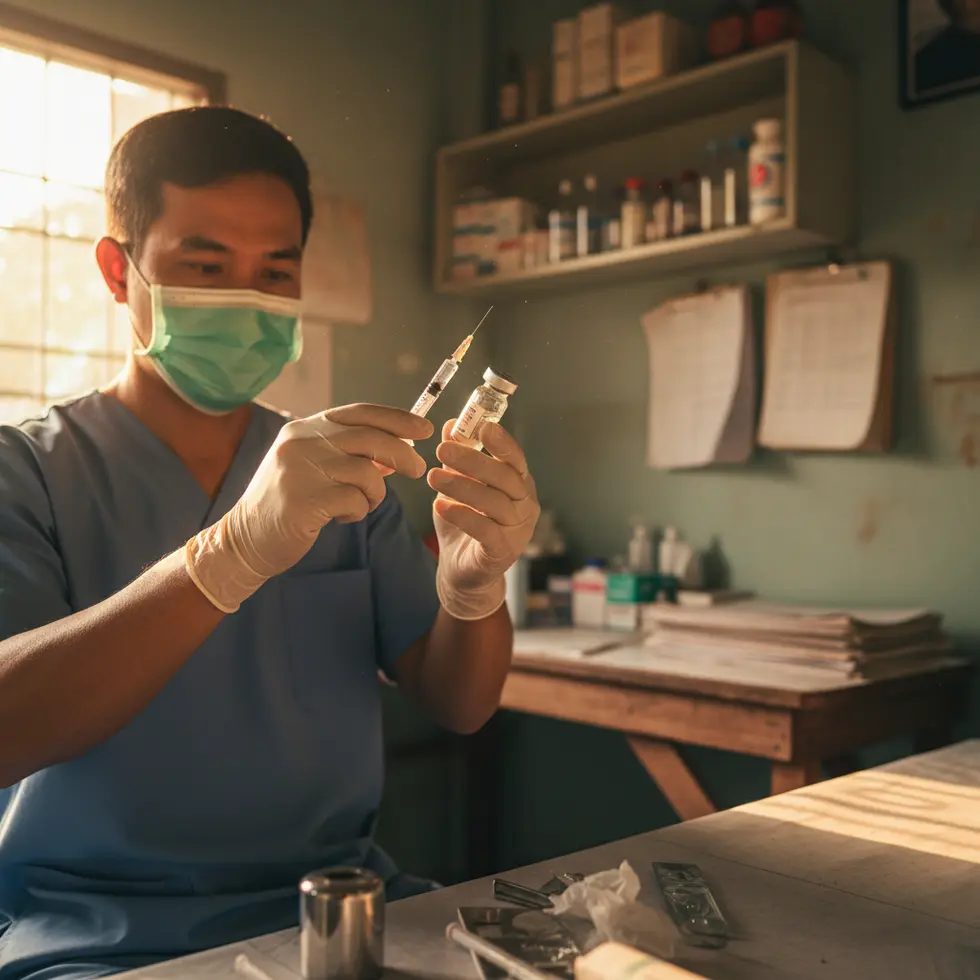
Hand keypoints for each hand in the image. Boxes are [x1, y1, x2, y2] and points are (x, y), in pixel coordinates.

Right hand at [185, 404, 431, 612]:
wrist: (245, 539)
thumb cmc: (287, 503)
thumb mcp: (312, 467)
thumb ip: (346, 454)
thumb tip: (395, 448)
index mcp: (304, 428)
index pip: (359, 413)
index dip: (396, 418)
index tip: (423, 429)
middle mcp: (301, 442)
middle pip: (370, 438)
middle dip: (402, 454)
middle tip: (418, 469)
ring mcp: (300, 470)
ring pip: (366, 472)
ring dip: (374, 493)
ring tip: (361, 505)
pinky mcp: (304, 501)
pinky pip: (354, 501)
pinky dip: (357, 511)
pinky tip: (342, 518)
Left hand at [427, 420, 539, 619]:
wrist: (462, 571)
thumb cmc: (465, 523)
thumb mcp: (458, 485)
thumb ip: (458, 458)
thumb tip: (451, 424)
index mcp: (519, 484)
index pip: (516, 458)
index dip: (502, 442)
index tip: (483, 427)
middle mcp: (525, 505)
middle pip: (505, 477)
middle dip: (473, 461)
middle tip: (442, 449)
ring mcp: (518, 530)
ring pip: (495, 503)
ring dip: (462, 487)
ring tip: (433, 476)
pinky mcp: (503, 552)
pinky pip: (486, 530)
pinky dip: (462, 516)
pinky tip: (439, 506)